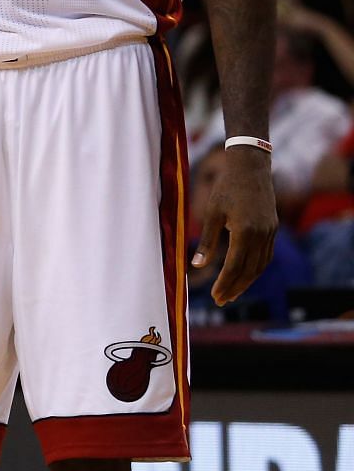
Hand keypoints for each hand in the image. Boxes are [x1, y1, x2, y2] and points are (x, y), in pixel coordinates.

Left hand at [192, 145, 277, 305]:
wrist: (250, 169)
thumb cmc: (226, 189)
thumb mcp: (211, 213)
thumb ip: (207, 241)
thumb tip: (197, 266)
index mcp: (244, 231)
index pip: (234, 266)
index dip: (224, 283)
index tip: (215, 297)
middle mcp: (261, 235)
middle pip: (249, 270)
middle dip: (235, 287)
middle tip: (221, 301)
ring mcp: (270, 233)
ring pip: (260, 266)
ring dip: (246, 281)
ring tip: (232, 293)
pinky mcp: (273, 230)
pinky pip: (266, 256)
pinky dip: (255, 268)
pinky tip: (245, 275)